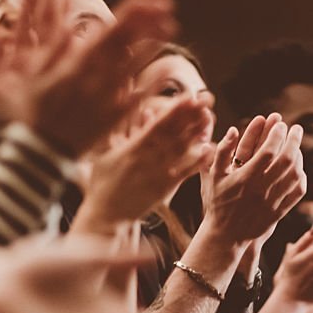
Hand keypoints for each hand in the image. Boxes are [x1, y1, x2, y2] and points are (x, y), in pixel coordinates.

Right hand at [0, 0, 177, 156]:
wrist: (38, 155)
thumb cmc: (25, 115)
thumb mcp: (25, 76)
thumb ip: (46, 51)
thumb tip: (65, 29)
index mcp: (77, 64)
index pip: (111, 31)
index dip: (135, 14)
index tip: (152, 0)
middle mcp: (96, 79)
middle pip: (129, 45)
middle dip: (150, 22)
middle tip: (168, 6)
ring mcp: (107, 99)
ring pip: (137, 67)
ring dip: (154, 45)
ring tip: (170, 28)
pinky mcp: (113, 118)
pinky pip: (138, 98)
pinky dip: (153, 84)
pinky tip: (165, 72)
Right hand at [75, 92, 215, 231]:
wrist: (107, 216)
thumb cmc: (103, 182)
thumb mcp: (106, 152)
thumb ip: (121, 130)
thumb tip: (138, 108)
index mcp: (132, 149)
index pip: (157, 125)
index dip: (174, 111)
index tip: (188, 96)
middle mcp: (147, 159)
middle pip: (173, 134)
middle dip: (189, 116)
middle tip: (205, 101)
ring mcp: (158, 174)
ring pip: (181, 150)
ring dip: (196, 134)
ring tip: (209, 118)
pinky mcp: (165, 188)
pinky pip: (184, 173)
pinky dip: (197, 161)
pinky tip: (209, 149)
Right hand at [200, 114, 306, 247]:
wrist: (225, 237)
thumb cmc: (217, 204)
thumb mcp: (212, 177)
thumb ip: (221, 152)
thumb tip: (233, 129)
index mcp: (245, 179)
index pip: (268, 151)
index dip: (277, 135)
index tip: (281, 124)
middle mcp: (261, 190)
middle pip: (286, 160)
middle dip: (294, 141)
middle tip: (296, 128)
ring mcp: (272, 202)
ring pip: (294, 175)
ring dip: (299, 157)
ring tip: (297, 146)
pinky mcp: (279, 212)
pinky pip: (297, 192)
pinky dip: (302, 178)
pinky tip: (299, 169)